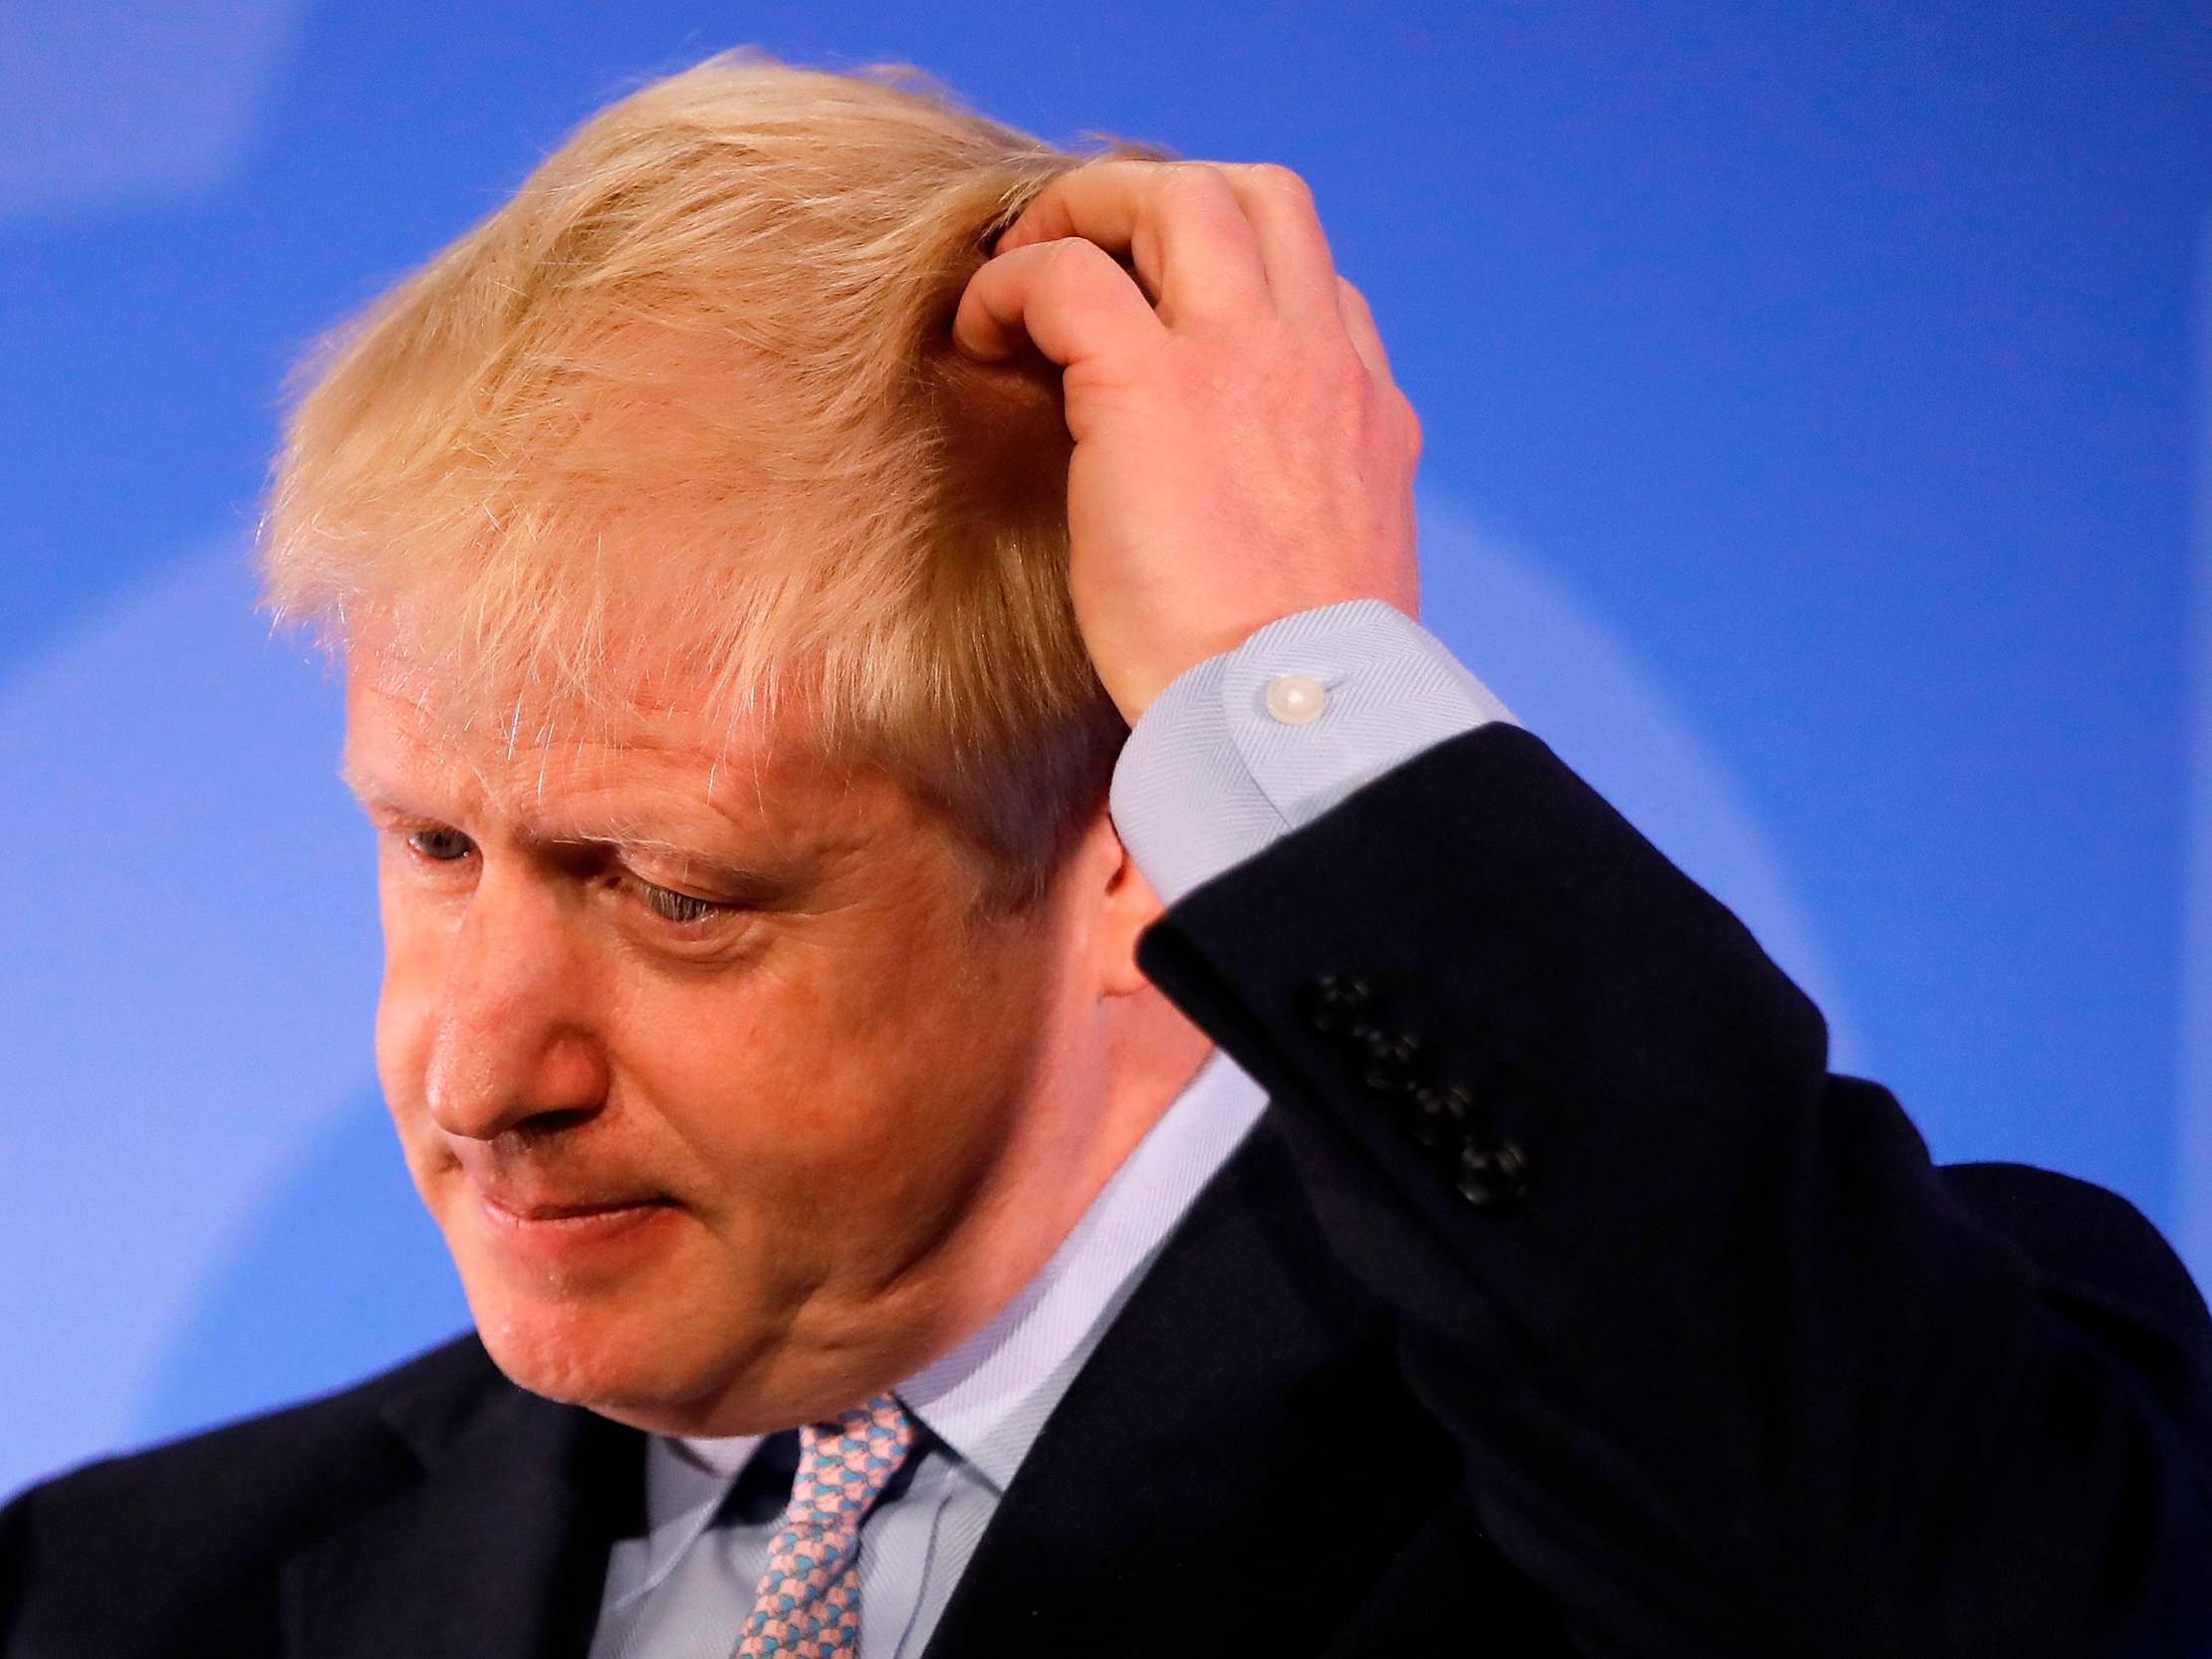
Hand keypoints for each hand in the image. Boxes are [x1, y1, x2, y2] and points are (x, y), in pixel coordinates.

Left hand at [951, 159, 1423, 726]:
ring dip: (1086, 212)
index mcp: (1366, 411)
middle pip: (1255, 196)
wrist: (1295, 722)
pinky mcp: (1153, 391)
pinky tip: (981, 334)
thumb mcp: (1344, 573)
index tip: (1162, 313)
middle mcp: (1318, 361)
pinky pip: (1068, 278)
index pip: (1318, 284)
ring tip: (1023, 272)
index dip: (1231, 275)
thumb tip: (1259, 525)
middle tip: (1080, 254)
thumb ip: (1312, 509)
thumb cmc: (1298, 685)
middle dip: (1156, 202)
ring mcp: (1243, 360)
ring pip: (1175, 194)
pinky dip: (1014, 284)